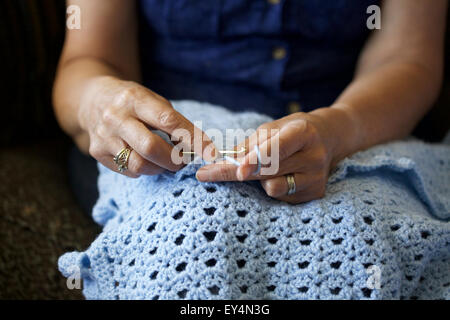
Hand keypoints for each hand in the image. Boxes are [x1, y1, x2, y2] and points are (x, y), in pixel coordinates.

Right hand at [78, 76, 216, 176]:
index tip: (210, 152)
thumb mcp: (152, 100)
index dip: (193, 138)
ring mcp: (104, 136)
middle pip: (151, 148)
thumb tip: (198, 147)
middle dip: (175, 160)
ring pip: (140, 165)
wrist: (91, 99)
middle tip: (184, 161)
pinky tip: (146, 160)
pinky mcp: (97, 152)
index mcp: (134, 98)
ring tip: (166, 161)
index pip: (168, 121)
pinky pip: (129, 171)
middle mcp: (116, 117)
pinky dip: (145, 170)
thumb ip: (173, 121)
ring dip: (161, 168)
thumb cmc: (132, 101)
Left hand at [196, 109, 349, 203]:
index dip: (255, 160)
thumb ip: (251, 144)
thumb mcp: (274, 127)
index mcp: (303, 133)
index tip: (237, 170)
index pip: (277, 149)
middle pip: (268, 171)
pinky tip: (282, 176)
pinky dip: (273, 187)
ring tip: (268, 168)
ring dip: (259, 181)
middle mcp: (313, 157)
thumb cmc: (294, 130)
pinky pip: (281, 198)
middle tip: (204, 174)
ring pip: (273, 189)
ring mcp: (316, 178)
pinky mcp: (315, 193)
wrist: (330, 138)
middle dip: (234, 173)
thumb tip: (225, 161)